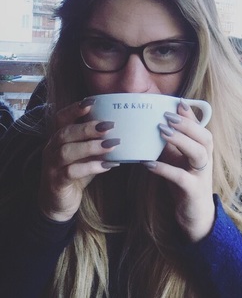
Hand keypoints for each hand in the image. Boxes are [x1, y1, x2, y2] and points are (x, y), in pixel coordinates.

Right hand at [38, 99, 119, 221]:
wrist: (59, 203)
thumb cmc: (77, 172)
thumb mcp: (88, 154)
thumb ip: (98, 140)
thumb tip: (127, 127)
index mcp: (59, 138)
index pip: (61, 118)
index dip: (74, 108)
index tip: (92, 101)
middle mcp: (52, 148)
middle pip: (65, 132)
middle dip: (88, 127)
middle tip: (110, 125)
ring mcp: (51, 166)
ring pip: (66, 151)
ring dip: (91, 146)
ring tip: (112, 144)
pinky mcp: (56, 182)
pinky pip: (71, 172)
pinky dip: (91, 167)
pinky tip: (108, 165)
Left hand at [144, 100, 214, 241]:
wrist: (195, 215)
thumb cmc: (185, 183)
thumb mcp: (178, 159)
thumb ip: (171, 143)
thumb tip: (155, 124)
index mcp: (203, 149)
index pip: (200, 127)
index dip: (190, 114)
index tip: (177, 102)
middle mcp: (206, 159)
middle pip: (204, 136)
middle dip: (187, 124)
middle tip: (166, 116)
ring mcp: (202, 174)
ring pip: (198, 152)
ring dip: (181, 140)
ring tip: (162, 131)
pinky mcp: (193, 190)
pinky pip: (181, 177)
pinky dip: (165, 169)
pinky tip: (148, 163)